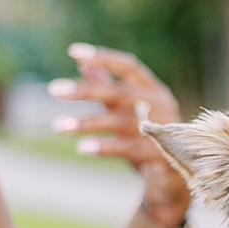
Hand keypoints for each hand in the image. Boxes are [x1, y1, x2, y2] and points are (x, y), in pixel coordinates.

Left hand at [49, 43, 189, 227]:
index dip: (103, 57)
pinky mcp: (159, 154)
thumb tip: (83, 63)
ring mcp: (162, 129)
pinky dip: (104, 147)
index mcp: (153, 89)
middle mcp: (160, 105)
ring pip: (120, 121)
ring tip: (58, 126)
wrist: (174, 176)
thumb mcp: (128, 110)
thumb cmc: (147, 136)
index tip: (73, 51)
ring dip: (87, 123)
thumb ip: (109, 86)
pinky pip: (127, 149)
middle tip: (54, 89)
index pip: (128, 66)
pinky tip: (82, 147)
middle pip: (120, 92)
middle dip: (86, 90)